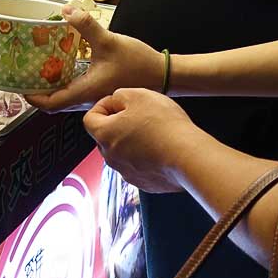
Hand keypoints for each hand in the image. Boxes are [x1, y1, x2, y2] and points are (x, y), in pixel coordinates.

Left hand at [26, 6, 167, 111]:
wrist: (165, 75)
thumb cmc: (138, 63)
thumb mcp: (109, 41)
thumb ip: (87, 26)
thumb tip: (67, 10)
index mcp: (85, 92)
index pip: (51, 103)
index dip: (32, 97)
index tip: (19, 85)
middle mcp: (87, 99)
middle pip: (55, 102)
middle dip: (38, 90)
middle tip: (25, 73)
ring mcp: (96, 96)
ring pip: (66, 96)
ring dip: (52, 85)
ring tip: (40, 66)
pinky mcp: (102, 90)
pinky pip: (77, 90)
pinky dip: (66, 80)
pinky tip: (65, 63)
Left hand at [84, 88, 198, 192]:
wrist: (188, 156)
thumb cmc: (163, 124)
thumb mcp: (137, 95)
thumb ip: (119, 96)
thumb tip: (116, 102)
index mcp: (104, 135)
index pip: (90, 119)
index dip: (103, 106)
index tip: (119, 102)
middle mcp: (110, 158)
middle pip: (105, 137)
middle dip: (118, 124)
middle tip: (139, 114)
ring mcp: (127, 173)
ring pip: (122, 152)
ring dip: (132, 141)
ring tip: (154, 131)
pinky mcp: (144, 183)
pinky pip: (138, 166)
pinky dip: (145, 156)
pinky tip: (162, 148)